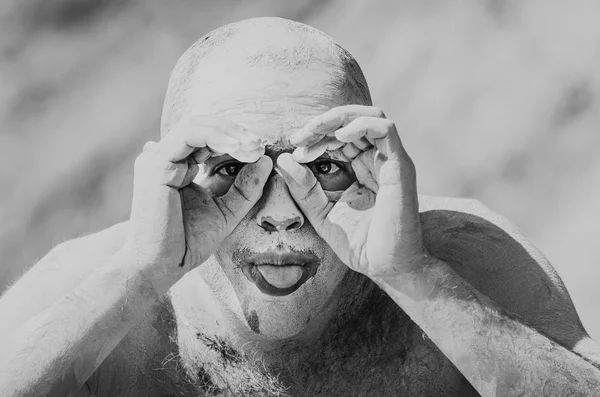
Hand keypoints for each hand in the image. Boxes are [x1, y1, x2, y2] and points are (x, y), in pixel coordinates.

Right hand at [124, 115, 271, 288]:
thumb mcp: (227, 210)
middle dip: (235, 131)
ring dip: (229, 132)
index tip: (260, 150)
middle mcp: (165, 157)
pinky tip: (237, 148)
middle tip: (259, 144)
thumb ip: (245, 187)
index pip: (207, 137)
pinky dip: (216, 137)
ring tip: (252, 145)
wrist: (161, 266)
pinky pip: (189, 135)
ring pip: (196, 124)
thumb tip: (266, 160)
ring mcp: (158, 158)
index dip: (236, 138)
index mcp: (177, 165)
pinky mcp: (156, 165)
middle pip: (202, 124)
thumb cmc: (187, 242)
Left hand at [277, 105, 425, 277]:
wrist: (386, 267)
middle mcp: (377, 160)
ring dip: (338, 119)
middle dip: (321, 124)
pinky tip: (339, 137)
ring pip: (370, 116)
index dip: (315, 135)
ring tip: (315, 133)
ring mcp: (390, 161)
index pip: (338, 136)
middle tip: (299, 137)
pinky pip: (386, 129)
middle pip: (352, 120)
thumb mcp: (322, 212)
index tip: (294, 147)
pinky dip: (360, 125)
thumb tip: (283, 159)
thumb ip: (304, 188)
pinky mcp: (400, 166)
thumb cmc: (360, 244)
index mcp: (361, 168)